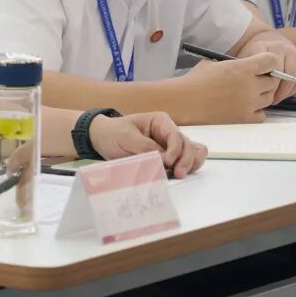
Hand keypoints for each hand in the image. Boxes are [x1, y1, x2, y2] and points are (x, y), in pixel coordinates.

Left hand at [89, 112, 206, 178]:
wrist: (102, 139)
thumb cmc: (113, 133)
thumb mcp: (125, 136)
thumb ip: (145, 147)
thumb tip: (164, 160)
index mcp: (160, 121)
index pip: (176, 136)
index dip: (175, 151)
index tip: (167, 163)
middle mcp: (169, 132)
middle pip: (188, 145)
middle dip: (186, 160)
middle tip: (177, 174)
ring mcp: (170, 146)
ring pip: (193, 153)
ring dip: (190, 164)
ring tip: (179, 175)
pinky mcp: (168, 158)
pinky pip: (187, 161)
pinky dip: (189, 167)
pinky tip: (181, 173)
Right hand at [177, 53, 282, 123]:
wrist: (185, 103)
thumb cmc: (195, 81)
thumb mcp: (213, 64)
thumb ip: (233, 65)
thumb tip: (242, 66)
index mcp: (243, 68)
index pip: (272, 61)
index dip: (268, 62)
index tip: (261, 65)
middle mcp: (251, 85)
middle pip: (273, 81)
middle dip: (264, 79)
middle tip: (252, 81)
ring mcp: (249, 103)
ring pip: (269, 98)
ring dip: (261, 96)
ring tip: (245, 95)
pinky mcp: (245, 119)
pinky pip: (262, 115)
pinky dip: (256, 112)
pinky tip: (244, 108)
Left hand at [239, 31, 295, 102]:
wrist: (269, 44)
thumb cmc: (253, 57)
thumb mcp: (244, 59)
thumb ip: (243, 69)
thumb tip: (240, 87)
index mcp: (263, 46)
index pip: (265, 66)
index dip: (264, 82)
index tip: (259, 91)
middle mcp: (280, 47)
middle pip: (281, 73)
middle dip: (274, 90)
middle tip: (267, 100)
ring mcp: (293, 52)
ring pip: (292, 78)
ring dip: (284, 92)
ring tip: (274, 99)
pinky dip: (293, 90)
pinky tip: (284, 95)